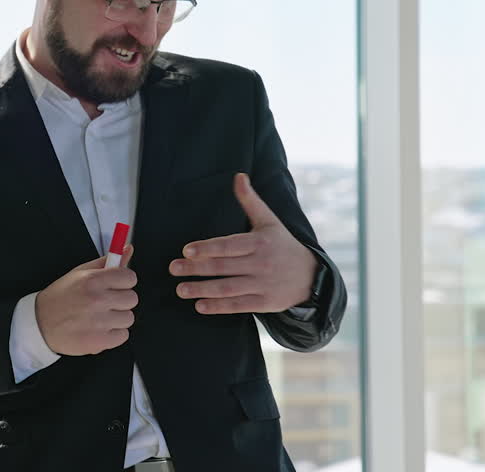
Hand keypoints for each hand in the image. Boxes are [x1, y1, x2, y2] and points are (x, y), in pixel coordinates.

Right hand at [36, 245, 136, 355]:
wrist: (41, 324)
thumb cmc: (60, 298)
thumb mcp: (80, 273)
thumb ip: (106, 262)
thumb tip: (126, 250)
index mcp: (92, 280)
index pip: (130, 277)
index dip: (124, 281)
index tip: (117, 285)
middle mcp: (97, 300)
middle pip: (132, 298)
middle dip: (121, 300)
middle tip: (106, 302)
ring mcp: (99, 322)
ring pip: (128, 318)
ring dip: (117, 318)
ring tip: (100, 316)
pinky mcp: (99, 341)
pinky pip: (123, 336)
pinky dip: (113, 334)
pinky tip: (100, 329)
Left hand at [170, 173, 317, 314]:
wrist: (311, 275)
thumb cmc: (282, 244)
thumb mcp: (269, 221)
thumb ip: (250, 200)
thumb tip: (238, 176)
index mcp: (260, 242)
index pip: (229, 245)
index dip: (207, 248)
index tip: (187, 250)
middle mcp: (261, 263)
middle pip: (224, 267)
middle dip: (196, 268)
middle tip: (173, 268)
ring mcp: (263, 284)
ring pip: (228, 288)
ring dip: (202, 290)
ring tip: (180, 290)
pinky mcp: (265, 303)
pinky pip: (238, 305)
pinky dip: (219, 307)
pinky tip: (200, 306)